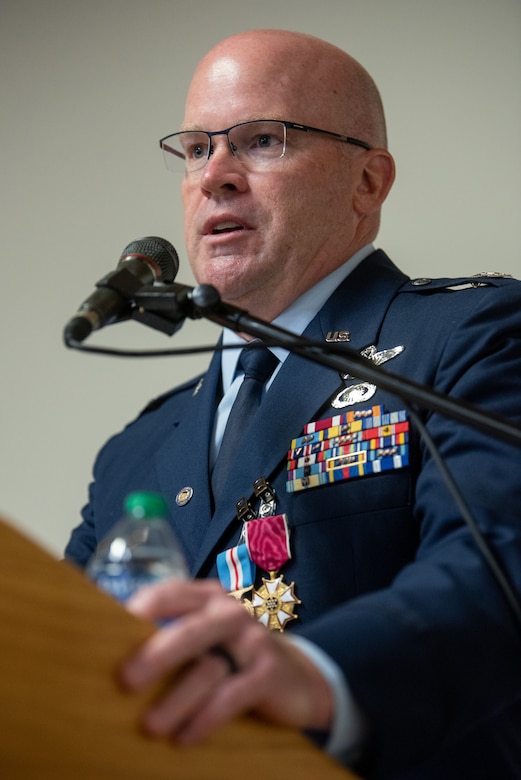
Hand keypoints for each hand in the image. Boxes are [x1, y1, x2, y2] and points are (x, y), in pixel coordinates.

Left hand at [121, 578, 333, 743]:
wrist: (297, 676)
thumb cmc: (233, 654)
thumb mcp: (208, 635)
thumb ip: (171, 634)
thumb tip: (109, 652)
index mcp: (208, 597)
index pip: (170, 594)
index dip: (141, 609)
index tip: (108, 629)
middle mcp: (230, 612)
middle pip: (188, 630)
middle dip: (155, 655)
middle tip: (125, 680)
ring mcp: (252, 641)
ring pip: (209, 668)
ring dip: (177, 700)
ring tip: (150, 726)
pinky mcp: (268, 673)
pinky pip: (233, 696)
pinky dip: (206, 719)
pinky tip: (185, 738)